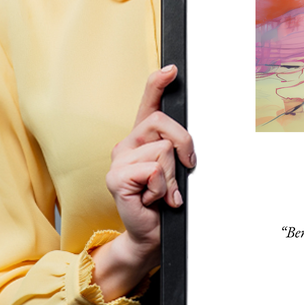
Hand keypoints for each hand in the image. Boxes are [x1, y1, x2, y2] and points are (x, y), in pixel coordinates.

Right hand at [91, 65, 195, 299]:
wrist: (151, 234)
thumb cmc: (165, 201)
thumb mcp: (176, 170)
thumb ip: (177, 150)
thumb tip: (187, 142)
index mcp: (142, 138)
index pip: (148, 103)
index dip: (158, 83)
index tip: (172, 69)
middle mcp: (127, 144)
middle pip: (163, 123)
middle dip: (184, 145)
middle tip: (185, 169)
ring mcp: (118, 160)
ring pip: (163, 150)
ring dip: (172, 176)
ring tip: (163, 192)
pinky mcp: (116, 178)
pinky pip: (153, 170)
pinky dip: (162, 188)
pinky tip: (153, 200)